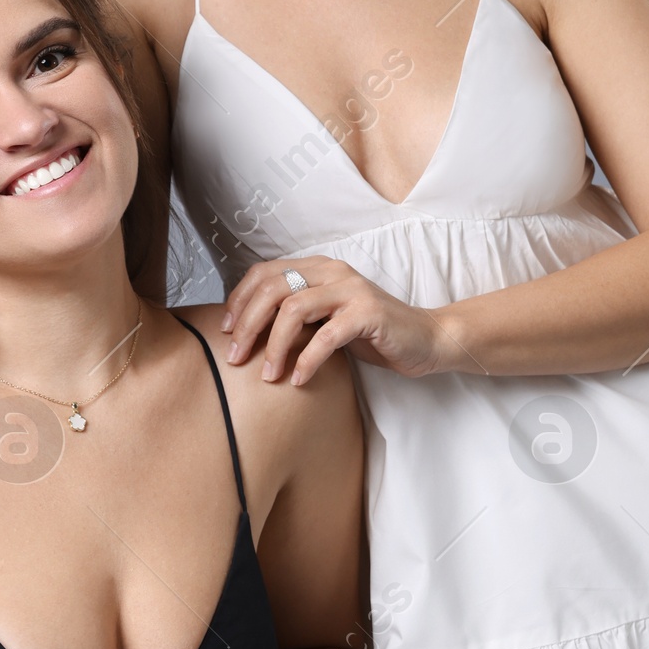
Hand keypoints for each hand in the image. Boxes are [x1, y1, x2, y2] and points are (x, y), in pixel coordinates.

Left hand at [222, 254, 455, 383]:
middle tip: (235, 357)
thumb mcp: (325, 319)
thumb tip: (244, 332)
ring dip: (274, 345)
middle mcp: (332, 271)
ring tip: (268, 374)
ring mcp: (351, 290)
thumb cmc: (370, 334)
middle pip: (272, 289)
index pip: (264, 273)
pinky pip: (327, 335)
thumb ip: (295, 316)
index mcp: (318, 268)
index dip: (239, 300)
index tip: (224, 331)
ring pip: (294, 309)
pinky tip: (298, 380)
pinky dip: (307, 359)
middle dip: (246, 325)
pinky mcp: (368, 313)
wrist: (424, 339)